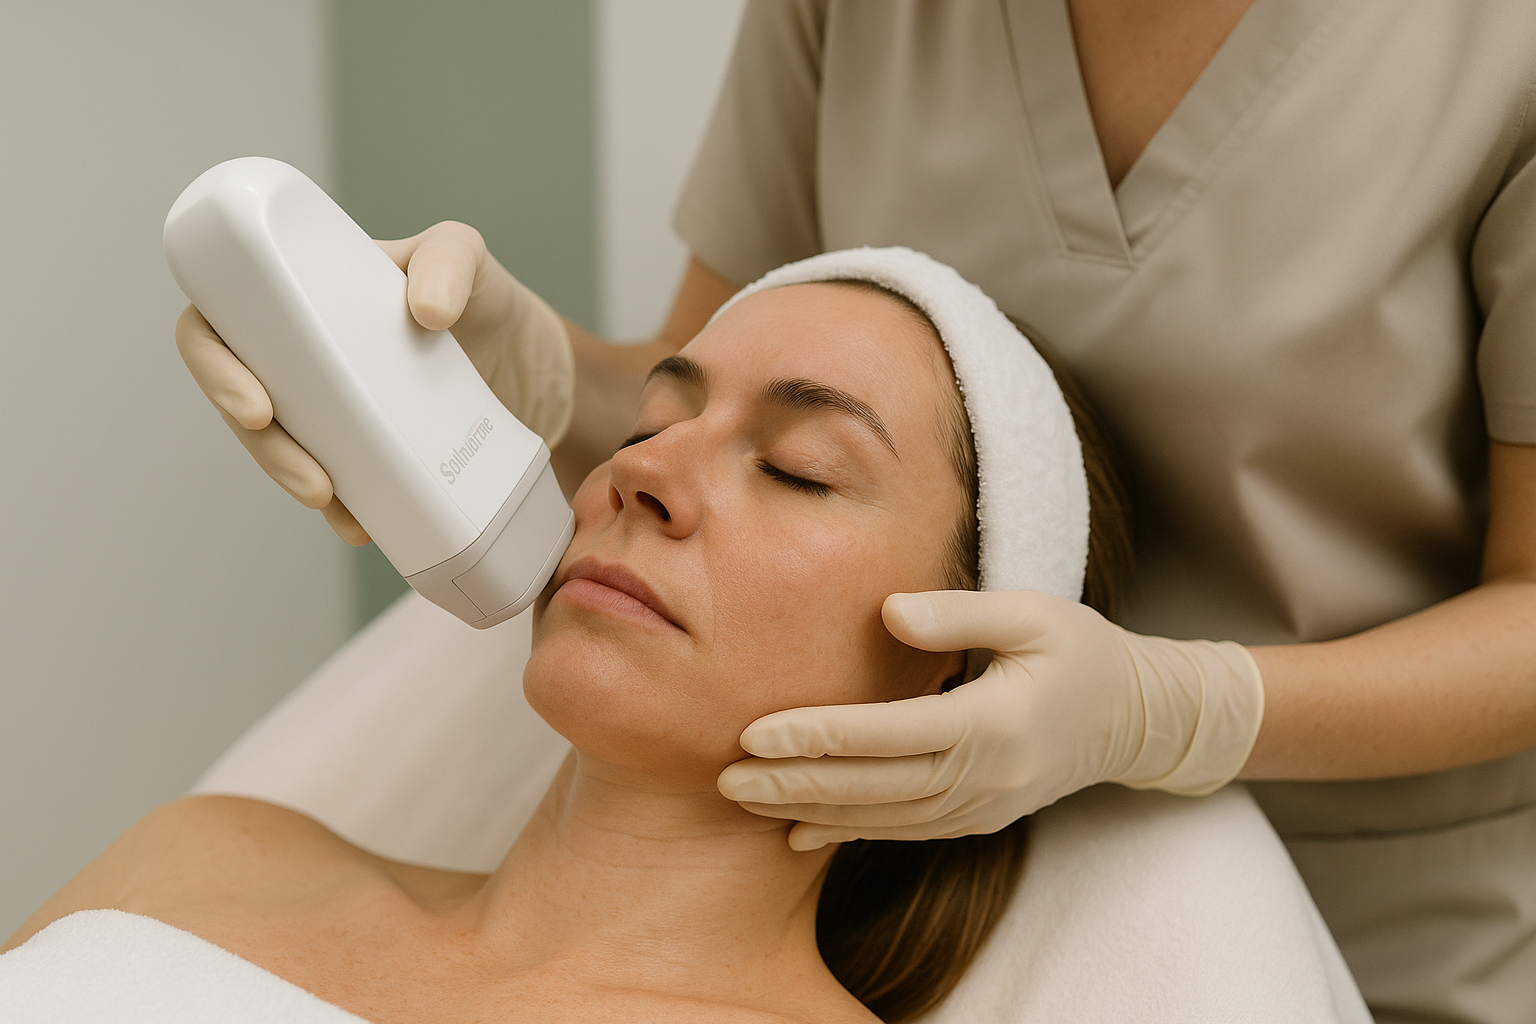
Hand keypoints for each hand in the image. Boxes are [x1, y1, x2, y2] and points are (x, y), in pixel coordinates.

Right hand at [174, 221, 573, 543]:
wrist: (537, 368)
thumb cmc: (485, 297)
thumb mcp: (466, 255)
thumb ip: (449, 259)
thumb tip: (426, 311)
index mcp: (299, 296)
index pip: (222, 322)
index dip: (213, 364)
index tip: (256, 405)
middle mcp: (304, 356)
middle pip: (243, 401)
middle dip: (261, 447)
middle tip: (308, 475)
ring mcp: (333, 410)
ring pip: (282, 449)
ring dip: (292, 481)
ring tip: (332, 503)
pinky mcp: (367, 455)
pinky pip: (334, 487)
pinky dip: (342, 509)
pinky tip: (361, 525)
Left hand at [717, 589, 1263, 849]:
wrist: (1136, 719)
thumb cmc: (1080, 650)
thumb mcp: (1033, 612)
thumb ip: (960, 613)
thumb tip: (889, 614)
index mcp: (996, 722)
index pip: (889, 733)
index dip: (820, 735)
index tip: (757, 731)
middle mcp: (986, 777)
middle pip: (874, 786)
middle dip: (795, 783)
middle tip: (726, 779)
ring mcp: (982, 808)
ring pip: (882, 818)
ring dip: (810, 810)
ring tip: (745, 799)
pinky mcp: (978, 819)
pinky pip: (902, 832)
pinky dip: (848, 833)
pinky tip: (797, 831)